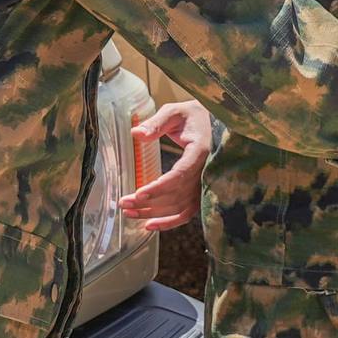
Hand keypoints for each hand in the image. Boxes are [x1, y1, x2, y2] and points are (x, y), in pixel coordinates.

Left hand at [118, 100, 211, 231]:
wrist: (214, 122)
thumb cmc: (192, 116)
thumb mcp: (174, 112)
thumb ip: (156, 123)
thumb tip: (136, 133)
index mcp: (200, 151)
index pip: (180, 174)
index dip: (160, 187)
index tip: (139, 194)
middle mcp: (206, 172)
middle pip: (176, 195)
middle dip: (148, 202)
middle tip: (123, 203)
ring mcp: (205, 184)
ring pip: (179, 207)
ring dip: (154, 213)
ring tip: (129, 213)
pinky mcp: (201, 191)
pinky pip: (187, 213)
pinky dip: (170, 222)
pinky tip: (150, 225)